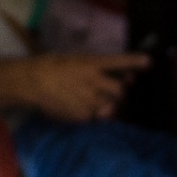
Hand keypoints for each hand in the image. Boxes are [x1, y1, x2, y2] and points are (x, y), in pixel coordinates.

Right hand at [25, 53, 149, 121]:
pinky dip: (89, 115)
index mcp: (91, 64)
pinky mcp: (82, 115)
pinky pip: (93, 117)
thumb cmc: (46, 66)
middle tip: (113, 94)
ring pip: (109, 106)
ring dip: (105, 105)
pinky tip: (76, 109)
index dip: (135, 62)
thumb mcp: (71, 60)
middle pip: (120, 90)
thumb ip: (89, 67)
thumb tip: (102, 74)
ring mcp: (89, 99)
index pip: (119, 61)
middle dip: (119, 93)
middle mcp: (94, 81)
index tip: (147, 62)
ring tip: (91, 104)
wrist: (29, 83)